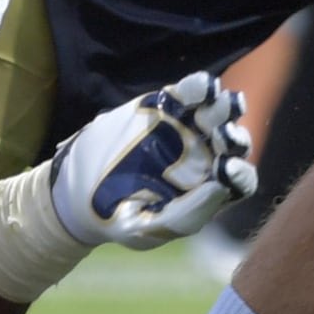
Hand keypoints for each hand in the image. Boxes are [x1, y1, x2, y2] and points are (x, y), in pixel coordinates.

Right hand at [48, 72, 256, 248]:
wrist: (75, 188)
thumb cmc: (116, 215)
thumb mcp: (144, 227)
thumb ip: (184, 215)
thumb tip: (220, 189)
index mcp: (207, 189)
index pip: (238, 181)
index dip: (239, 176)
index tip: (227, 170)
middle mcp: (205, 157)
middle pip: (234, 145)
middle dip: (235, 139)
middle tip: (225, 137)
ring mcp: (188, 128)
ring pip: (219, 115)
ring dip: (225, 109)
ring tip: (221, 105)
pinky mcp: (168, 105)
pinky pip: (192, 92)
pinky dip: (201, 86)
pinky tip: (203, 87)